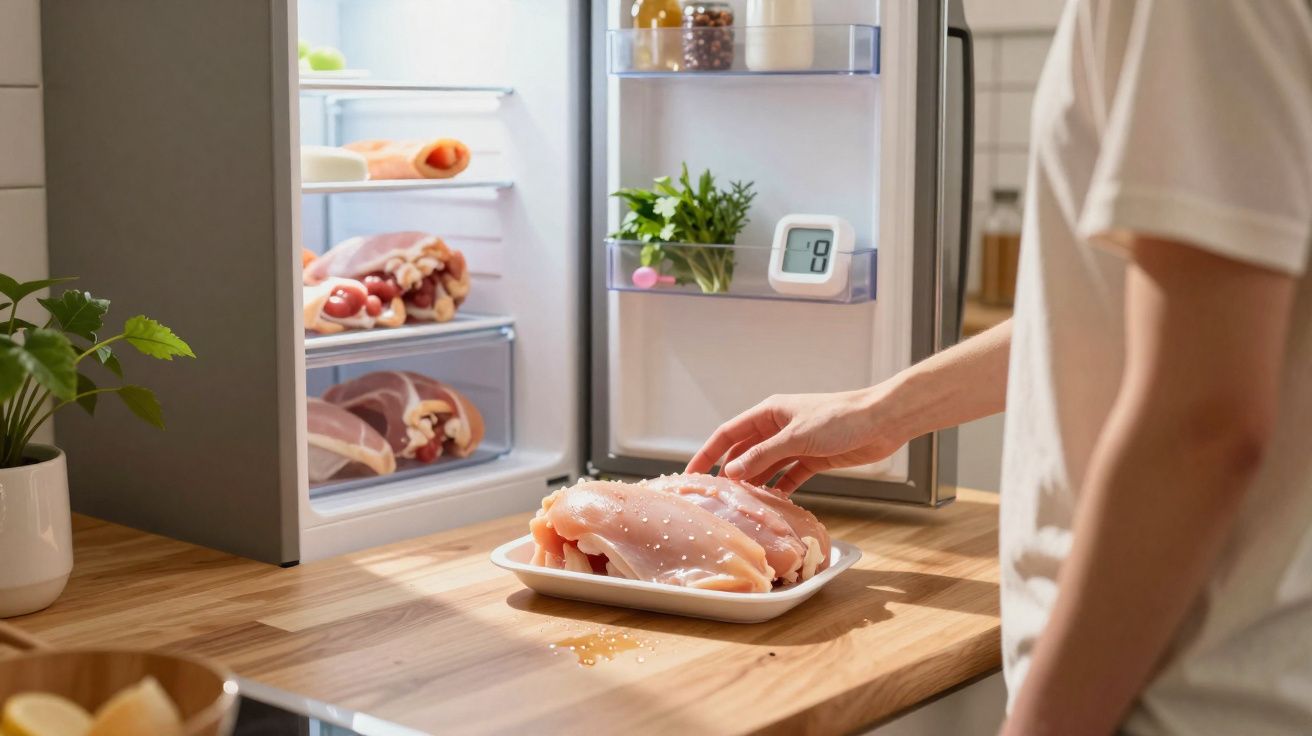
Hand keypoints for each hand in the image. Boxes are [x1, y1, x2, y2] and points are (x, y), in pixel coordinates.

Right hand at [685, 383, 912, 493]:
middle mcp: (779, 427)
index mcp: (769, 412)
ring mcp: (796, 443)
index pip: (728, 433)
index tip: (690, 473)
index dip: (708, 452)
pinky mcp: (813, 459)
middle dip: (729, 471)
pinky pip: (788, 476)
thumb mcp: (796, 437)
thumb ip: (763, 455)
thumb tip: (732, 472)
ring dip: (754, 483)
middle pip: (745, 451)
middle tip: (713, 496)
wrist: (882, 421)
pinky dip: (779, 488)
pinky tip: (771, 504)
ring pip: (766, 466)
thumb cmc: (840, 419)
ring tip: (739, 505)